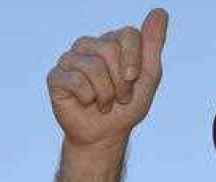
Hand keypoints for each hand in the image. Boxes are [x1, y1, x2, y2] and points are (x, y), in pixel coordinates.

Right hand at [47, 8, 168, 147]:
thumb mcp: (148, 76)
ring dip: (105, 94)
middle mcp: (89, 45)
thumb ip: (153, 44)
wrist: (104, 136)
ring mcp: (70, 59)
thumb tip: (159, 11)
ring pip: (93, 66)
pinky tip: (86, 103)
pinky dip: (88, 98)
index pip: (128, 34)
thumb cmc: (126, 107)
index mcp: (111, 41)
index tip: (133, 80)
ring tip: (104, 104)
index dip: (134, 61)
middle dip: (121, 82)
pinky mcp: (56, 76)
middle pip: (110, 50)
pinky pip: (76, 81)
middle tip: (119, 98)